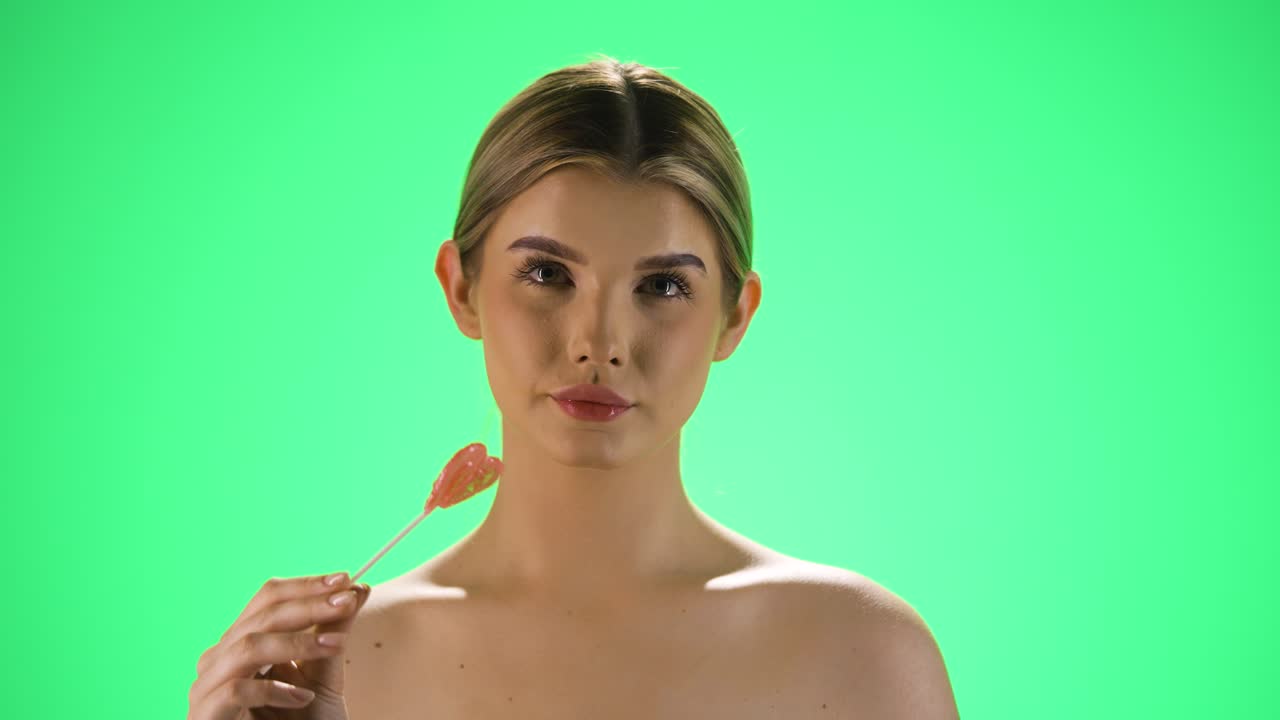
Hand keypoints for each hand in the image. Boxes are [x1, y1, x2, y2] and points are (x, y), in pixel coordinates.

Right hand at [188, 572, 370, 719]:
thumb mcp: (321, 672)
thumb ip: (333, 630)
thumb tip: (359, 588)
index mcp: (240, 641)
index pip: (268, 599)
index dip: (306, 586)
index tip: (345, 579)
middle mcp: (218, 658)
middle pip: (260, 617)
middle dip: (308, 606)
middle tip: (347, 601)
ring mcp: (207, 686)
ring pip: (248, 647)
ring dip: (297, 643)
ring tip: (335, 645)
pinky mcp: (206, 713)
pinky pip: (237, 689)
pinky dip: (273, 689)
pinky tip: (301, 697)